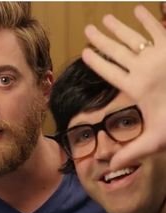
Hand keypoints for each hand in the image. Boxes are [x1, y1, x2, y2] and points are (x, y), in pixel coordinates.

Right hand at [82, 5, 165, 168]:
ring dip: (118, 27)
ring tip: (105, 18)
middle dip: (100, 40)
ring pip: (132, 38)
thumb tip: (110, 166)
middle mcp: (143, 68)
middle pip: (115, 51)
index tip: (84, 52)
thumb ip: (132, 151)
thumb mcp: (156, 141)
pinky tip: (138, 10)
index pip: (109, 72)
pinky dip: (148, 19)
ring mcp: (159, 54)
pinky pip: (157, 29)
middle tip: (88, 29)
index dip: (95, 62)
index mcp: (136, 88)